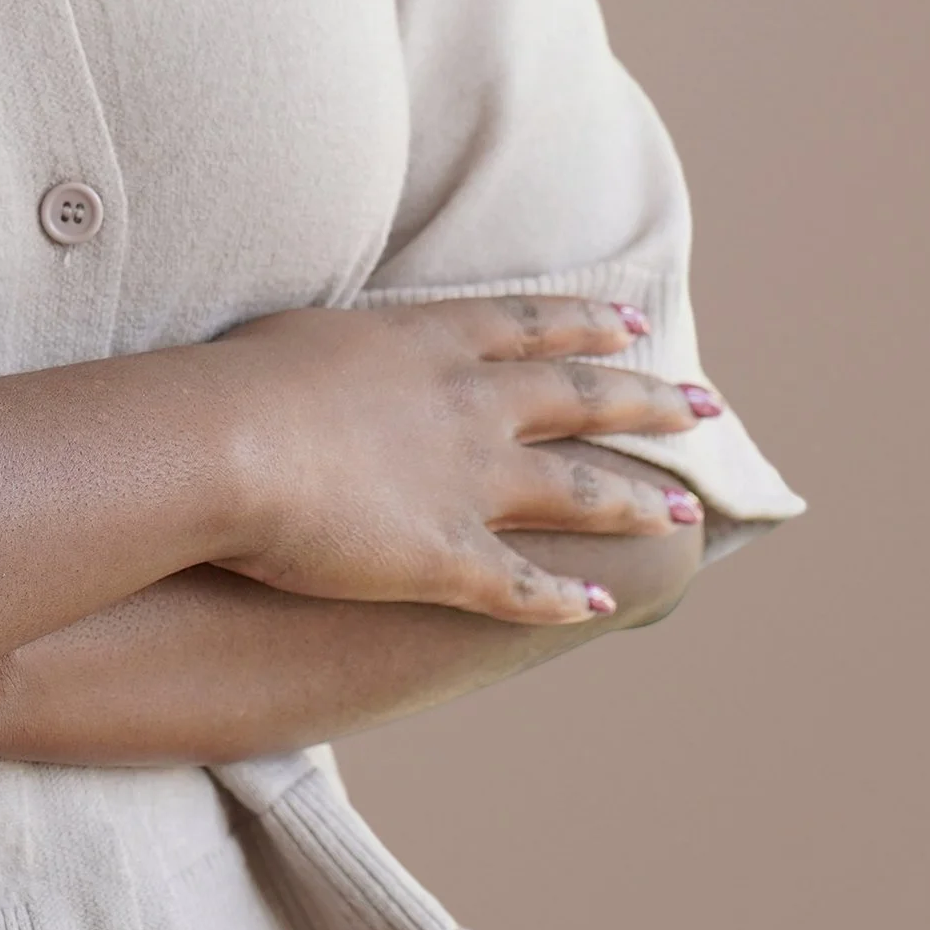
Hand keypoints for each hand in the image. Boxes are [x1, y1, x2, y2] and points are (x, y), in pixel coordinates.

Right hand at [203, 294, 715, 625]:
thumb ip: (346, 345)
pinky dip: (563, 597)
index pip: (528, 325)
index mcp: (428, 339)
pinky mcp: (449, 555)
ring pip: (577, 491)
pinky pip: (523, 584)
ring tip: (687, 511)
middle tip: (706, 408)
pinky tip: (597, 604)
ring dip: (636, 501)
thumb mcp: (299, 332)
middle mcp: (468, 403)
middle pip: (577, 398)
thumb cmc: (235, 378)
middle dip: (646, 402)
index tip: (631, 325)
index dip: (584, 325)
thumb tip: (345, 348)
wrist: (223, 443)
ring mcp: (467, 480)